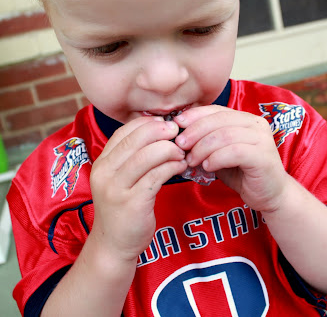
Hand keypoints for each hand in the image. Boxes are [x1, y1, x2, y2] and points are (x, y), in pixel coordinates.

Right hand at [89, 117, 186, 262]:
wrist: (114, 245)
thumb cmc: (122, 208)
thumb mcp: (120, 179)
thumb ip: (132, 158)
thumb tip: (159, 132)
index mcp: (102, 163)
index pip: (123, 132)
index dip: (146, 124)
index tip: (164, 123)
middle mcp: (105, 173)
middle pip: (134, 140)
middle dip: (160, 131)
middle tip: (177, 132)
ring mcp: (116, 188)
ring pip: (146, 156)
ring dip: (169, 150)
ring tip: (182, 152)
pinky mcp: (133, 203)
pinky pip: (156, 176)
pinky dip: (172, 166)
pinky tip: (181, 166)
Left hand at [174, 106, 288, 211]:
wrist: (270, 195)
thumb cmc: (243, 174)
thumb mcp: (220, 154)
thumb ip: (207, 142)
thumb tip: (180, 135)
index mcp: (246, 119)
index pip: (217, 110)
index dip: (195, 115)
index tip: (177, 123)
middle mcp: (256, 124)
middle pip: (219, 120)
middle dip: (195, 131)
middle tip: (180, 145)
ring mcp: (262, 139)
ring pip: (225, 135)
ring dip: (203, 147)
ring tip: (192, 160)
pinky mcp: (264, 157)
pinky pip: (234, 152)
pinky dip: (216, 158)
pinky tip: (207, 167)